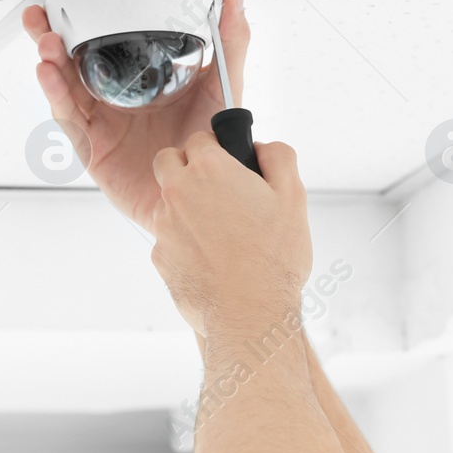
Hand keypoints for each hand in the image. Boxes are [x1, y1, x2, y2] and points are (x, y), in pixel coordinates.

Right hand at [22, 0, 249, 232]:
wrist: (207, 197)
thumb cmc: (210, 146)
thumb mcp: (222, 85)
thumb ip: (229, 41)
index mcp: (140, 81)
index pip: (104, 45)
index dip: (83, 22)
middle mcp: (116, 100)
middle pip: (73, 63)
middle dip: (51, 37)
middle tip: (41, 16)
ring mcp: (102, 124)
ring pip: (66, 89)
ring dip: (51, 64)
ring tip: (46, 43)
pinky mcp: (94, 149)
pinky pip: (71, 121)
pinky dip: (58, 97)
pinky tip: (50, 77)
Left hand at [148, 134, 311, 339]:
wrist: (250, 314)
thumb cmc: (273, 259)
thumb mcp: (293, 197)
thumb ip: (279, 157)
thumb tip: (263, 148)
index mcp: (209, 170)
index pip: (199, 138)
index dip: (217, 149)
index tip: (229, 165)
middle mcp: (178, 193)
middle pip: (167, 161)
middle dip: (186, 167)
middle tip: (214, 189)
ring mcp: (164, 227)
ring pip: (166, 203)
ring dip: (185, 208)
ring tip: (221, 233)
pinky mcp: (160, 258)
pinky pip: (167, 240)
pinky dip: (184, 243)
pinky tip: (212, 260)